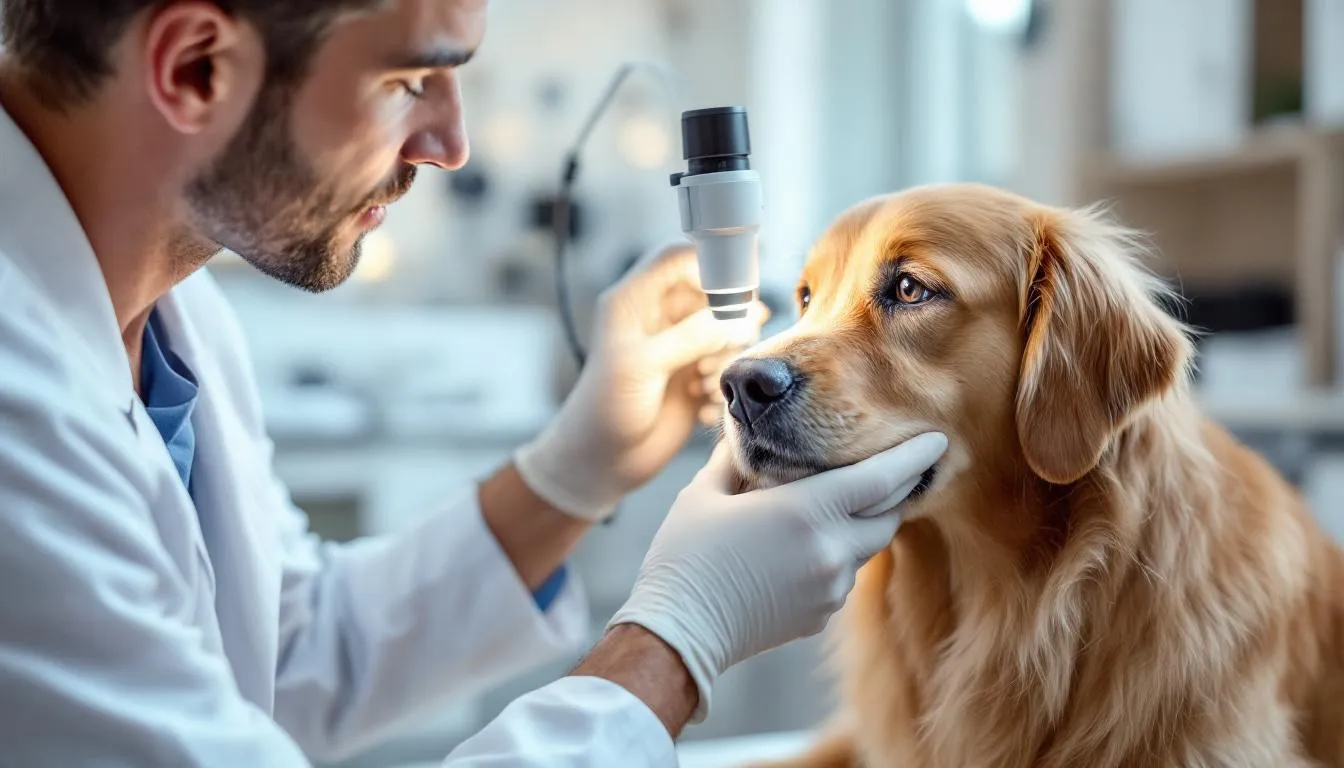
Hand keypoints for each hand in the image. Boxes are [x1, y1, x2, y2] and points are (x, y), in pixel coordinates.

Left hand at [514, 243, 766, 520]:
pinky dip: (722, 387)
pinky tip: (703, 411)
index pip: (680, 258)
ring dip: (724, 361)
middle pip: (713, 296)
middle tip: (716, 357)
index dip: (713, 263)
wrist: (602, 464)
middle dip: (726, 325)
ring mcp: (678, 347)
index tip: (741, 289)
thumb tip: (741, 316)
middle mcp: (659, 318)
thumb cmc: (606, 409)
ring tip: (703, 388)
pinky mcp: (693, 376)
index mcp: (635, 301)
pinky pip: (727, 367)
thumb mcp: (644, 365)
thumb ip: (692, 335)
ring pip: (726, 333)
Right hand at [607, 432, 947, 721]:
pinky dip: (836, 554)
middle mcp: (831, 549)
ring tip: (837, 503)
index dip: (913, 456)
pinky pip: (843, 574)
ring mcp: (831, 587)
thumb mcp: (705, 492)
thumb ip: (735, 457)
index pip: (882, 478)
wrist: (678, 633)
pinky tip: (802, 547)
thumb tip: (743, 431)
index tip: (936, 438)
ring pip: (867, 546)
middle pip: (888, 514)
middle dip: (897, 490)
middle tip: (899, 466)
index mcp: (807, 510)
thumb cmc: (685, 555)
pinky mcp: (822, 614)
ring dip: (861, 522)